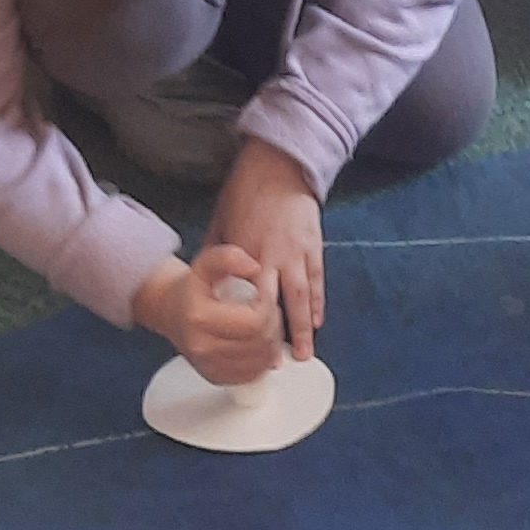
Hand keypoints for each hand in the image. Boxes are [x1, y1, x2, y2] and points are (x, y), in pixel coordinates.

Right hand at [131, 241, 291, 384]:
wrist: (171, 311)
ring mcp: (209, 366)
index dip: (269, 308)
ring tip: (261, 325)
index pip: (255, 321)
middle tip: (266, 311)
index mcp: (200, 318)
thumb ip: (228, 258)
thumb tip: (254, 267)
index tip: (264, 298)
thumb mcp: (206, 264)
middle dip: (273, 325)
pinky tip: (255, 343)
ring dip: (271, 343)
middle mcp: (202, 346)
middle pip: (261, 342)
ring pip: (262, 362)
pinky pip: (253, 376)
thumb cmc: (192, 289)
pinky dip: (262, 360)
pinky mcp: (216, 378)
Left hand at [210, 138, 326, 360]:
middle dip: (278, 334)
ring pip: (303, 297)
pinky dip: (318, 303)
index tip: (243, 345)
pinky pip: (317, 281)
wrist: (278, 167)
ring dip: (305, 328)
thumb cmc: (244, 193)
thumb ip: (218, 254)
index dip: (246, 323)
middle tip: (279, 362)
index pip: (246, 296)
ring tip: (306, 353)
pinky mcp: (314, 246)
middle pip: (277, 304)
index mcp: (245, 252)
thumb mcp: (221, 222)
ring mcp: (296, 253)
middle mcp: (272, 256)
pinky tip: (318, 322)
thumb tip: (210, 280)